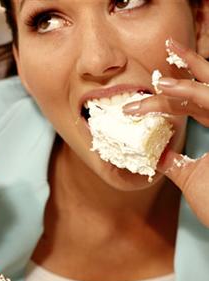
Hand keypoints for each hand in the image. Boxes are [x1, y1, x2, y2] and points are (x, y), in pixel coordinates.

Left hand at [123, 39, 208, 226]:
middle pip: (208, 85)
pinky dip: (190, 94)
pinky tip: (166, 90)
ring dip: (183, 80)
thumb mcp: (191, 178)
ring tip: (157, 79)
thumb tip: (156, 154)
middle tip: (168, 47)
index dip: (165, 102)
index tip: (133, 107)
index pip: (193, 104)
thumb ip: (174, 163)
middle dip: (188, 64)